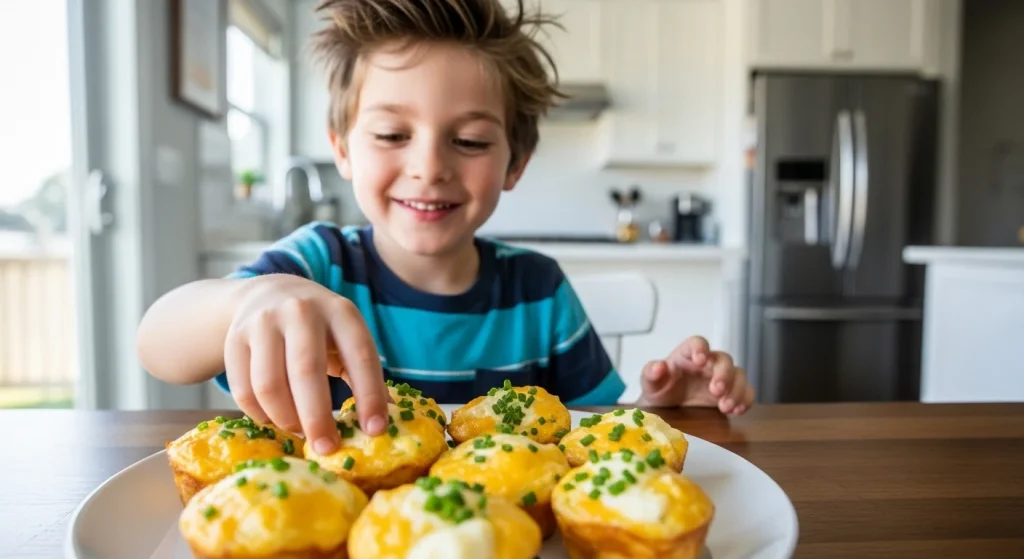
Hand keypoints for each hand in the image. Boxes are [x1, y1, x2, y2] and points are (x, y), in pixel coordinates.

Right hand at [223, 274, 389, 453]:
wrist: (268, 293)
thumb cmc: (318, 328)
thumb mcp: (346, 336)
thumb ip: (363, 372)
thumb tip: (383, 423)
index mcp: (340, 311)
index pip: (360, 355)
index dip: (369, 395)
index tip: (375, 430)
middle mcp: (300, 311)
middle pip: (306, 371)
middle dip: (317, 417)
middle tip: (327, 448)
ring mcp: (263, 323)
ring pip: (268, 384)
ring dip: (285, 418)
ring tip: (299, 431)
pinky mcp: (234, 339)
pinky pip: (243, 389)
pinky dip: (259, 414)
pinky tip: (274, 420)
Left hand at [639, 336, 753, 414]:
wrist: (667, 407)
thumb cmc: (660, 389)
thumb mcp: (650, 383)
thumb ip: (651, 373)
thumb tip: (659, 366)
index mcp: (688, 354)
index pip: (698, 342)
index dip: (701, 348)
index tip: (700, 360)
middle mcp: (708, 362)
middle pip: (723, 359)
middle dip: (723, 374)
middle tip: (716, 391)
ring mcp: (721, 377)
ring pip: (738, 374)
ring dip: (736, 390)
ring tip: (725, 407)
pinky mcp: (730, 392)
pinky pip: (745, 391)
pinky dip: (745, 399)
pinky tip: (737, 411)